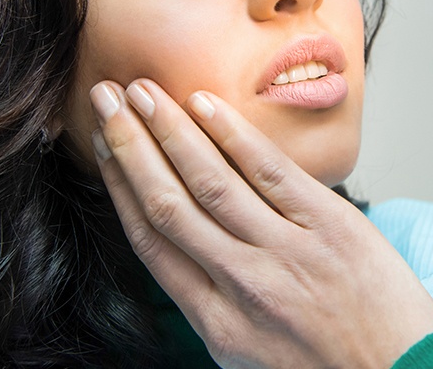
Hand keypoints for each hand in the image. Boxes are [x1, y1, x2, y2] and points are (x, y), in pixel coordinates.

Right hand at [89, 79, 432, 368]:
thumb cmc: (322, 365)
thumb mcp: (246, 349)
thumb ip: (207, 295)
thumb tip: (176, 235)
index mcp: (215, 320)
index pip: (150, 237)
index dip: (120, 184)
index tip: (105, 145)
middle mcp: (242, 283)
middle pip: (168, 201)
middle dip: (130, 144)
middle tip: (107, 99)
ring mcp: (286, 251)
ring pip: (210, 180)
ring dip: (169, 130)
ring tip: (143, 91)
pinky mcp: (328, 224)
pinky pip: (270, 170)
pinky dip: (233, 134)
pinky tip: (205, 103)